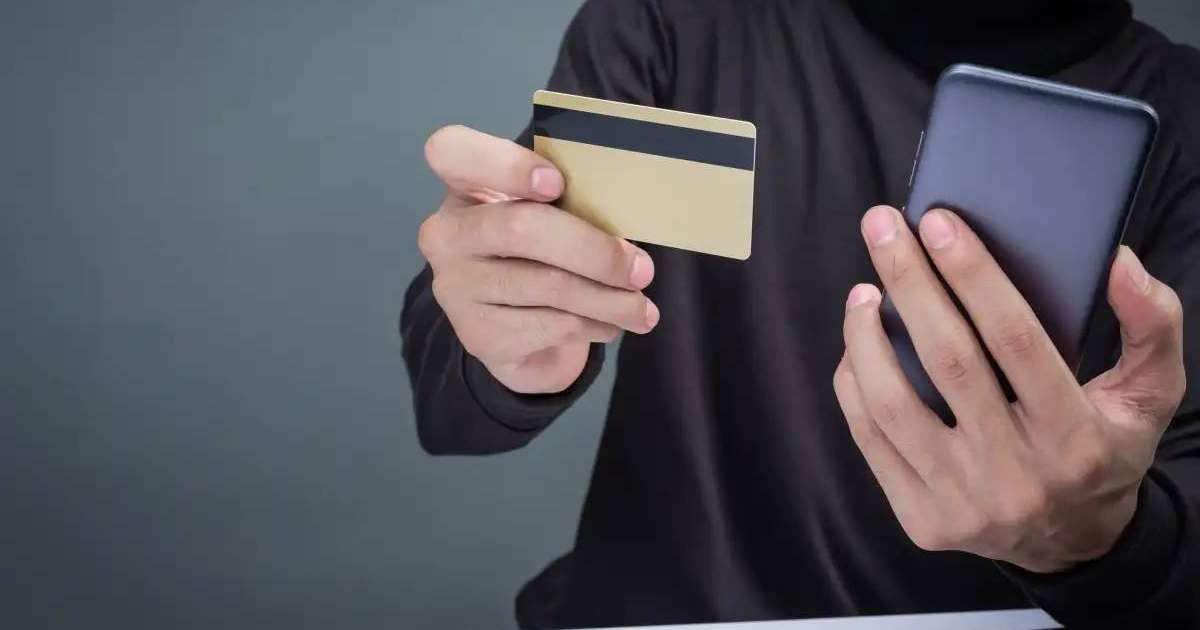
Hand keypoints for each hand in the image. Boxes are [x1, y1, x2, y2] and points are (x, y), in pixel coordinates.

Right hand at [419, 125, 658, 393]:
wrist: (522, 332)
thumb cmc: (544, 254)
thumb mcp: (553, 214)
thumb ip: (572, 201)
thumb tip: (628, 217)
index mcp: (463, 184)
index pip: (453, 152)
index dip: (506, 165)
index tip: (557, 184)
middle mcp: (446, 234)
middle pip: (521, 228)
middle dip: (595, 250)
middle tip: (643, 270)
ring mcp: (455, 287)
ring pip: (547, 285)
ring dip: (609, 299)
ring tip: (643, 308)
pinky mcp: (477, 334)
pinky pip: (550, 326)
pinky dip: (593, 326)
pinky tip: (610, 324)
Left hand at [833, 205, 1185, 572]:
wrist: (1072, 544)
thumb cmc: (1105, 449)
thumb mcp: (1150, 393)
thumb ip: (1151, 324)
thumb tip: (1119, 260)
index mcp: (1076, 437)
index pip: (1015, 339)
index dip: (972, 275)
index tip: (938, 222)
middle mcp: (1017, 474)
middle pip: (947, 360)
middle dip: (908, 282)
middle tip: (882, 226)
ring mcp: (963, 503)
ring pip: (892, 404)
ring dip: (864, 336)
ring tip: (863, 288)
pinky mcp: (922, 521)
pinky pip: (870, 439)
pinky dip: (855, 382)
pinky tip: (856, 343)